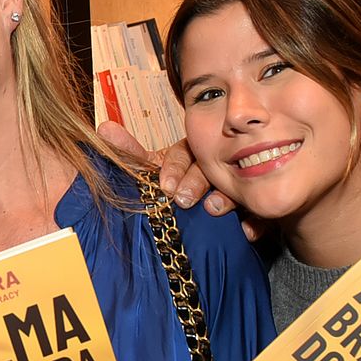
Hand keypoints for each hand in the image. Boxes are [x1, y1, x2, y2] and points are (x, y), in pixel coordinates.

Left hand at [98, 123, 255, 235]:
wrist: (201, 211)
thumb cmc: (173, 182)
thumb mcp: (150, 169)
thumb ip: (130, 152)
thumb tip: (103, 129)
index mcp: (189, 152)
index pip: (182, 153)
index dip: (173, 168)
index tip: (163, 186)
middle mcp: (214, 164)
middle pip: (208, 167)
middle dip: (196, 181)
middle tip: (183, 199)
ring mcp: (236, 184)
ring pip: (235, 186)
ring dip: (225, 197)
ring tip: (213, 209)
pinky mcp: (254, 206)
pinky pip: (258, 212)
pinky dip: (254, 222)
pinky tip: (246, 231)